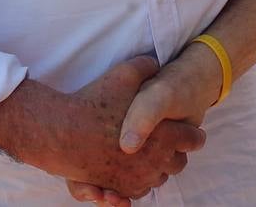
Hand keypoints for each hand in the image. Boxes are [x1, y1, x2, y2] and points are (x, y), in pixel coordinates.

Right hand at [0, 56, 204, 200]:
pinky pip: (137, 192)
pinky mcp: (117, 189)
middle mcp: (154, 162)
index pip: (194, 141)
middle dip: (176, 154)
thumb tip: (156, 64)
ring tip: (147, 154)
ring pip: (158, 179)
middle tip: (167, 142)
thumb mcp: (125, 74)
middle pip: (178, 164)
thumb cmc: (95, 102)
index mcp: (164, 135)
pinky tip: (130, 168)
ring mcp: (136, 179)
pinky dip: (137, 182)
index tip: (188, 132)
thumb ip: (147, 67)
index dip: (193, 135)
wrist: (61, 131)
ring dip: (156, 169)